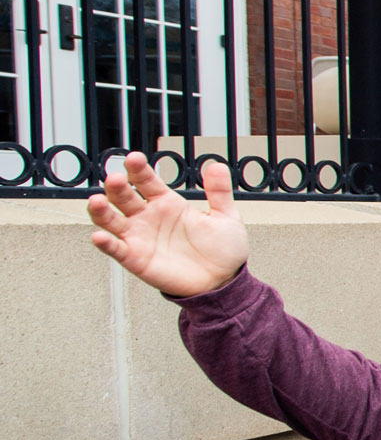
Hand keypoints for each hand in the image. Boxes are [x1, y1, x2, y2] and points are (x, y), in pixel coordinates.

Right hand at [87, 152, 249, 297]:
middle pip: (124, 197)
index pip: (147, 181)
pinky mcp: (135, 259)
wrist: (222, 282)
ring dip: (101, 211)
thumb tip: (216, 165)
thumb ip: (219, 192)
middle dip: (116, 187)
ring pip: (111, 220)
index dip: (138, 169)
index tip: (133, 158)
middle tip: (114, 178)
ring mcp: (139, 237)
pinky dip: (105, 243)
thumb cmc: (222, 250)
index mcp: (167, 203)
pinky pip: (115, 249)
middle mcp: (148, 217)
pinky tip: (99, 236)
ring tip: (96, 200)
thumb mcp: (225, 217)